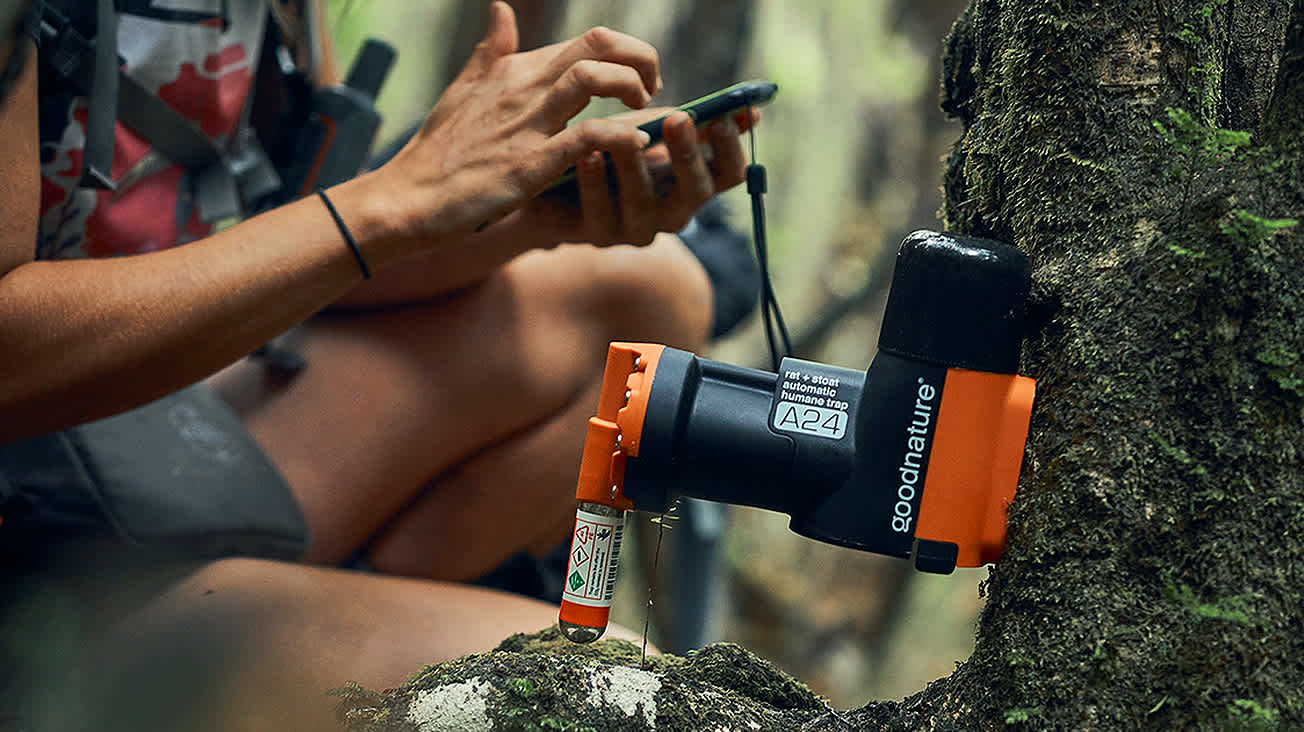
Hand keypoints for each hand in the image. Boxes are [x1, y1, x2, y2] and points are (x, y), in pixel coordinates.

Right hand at [379, 2, 662, 244]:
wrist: (407, 197)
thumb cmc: (437, 150)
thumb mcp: (464, 90)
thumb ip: (491, 51)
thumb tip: (500, 7)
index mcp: (516, 70)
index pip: (587, 41)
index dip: (626, 54)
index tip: (639, 81)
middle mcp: (524, 88)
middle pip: (596, 45)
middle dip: (640, 60)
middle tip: (652, 90)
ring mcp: (527, 125)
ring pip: (592, 79)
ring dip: (631, 88)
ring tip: (644, 111)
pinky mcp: (528, 165)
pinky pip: (585, 137)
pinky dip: (618, 136)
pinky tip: (634, 143)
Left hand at [490, 107, 751, 248]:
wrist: (557, 185)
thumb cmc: (614, 148)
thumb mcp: (654, 130)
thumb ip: (695, 123)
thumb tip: (751, 111)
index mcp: (694, 185)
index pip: (729, 174)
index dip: (730, 148)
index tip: (723, 114)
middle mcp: (673, 214)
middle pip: (695, 194)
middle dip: (687, 155)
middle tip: (678, 119)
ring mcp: (636, 229)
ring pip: (644, 206)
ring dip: (637, 168)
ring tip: (626, 134)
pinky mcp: (597, 235)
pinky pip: (599, 212)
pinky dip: (595, 183)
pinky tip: (587, 156)